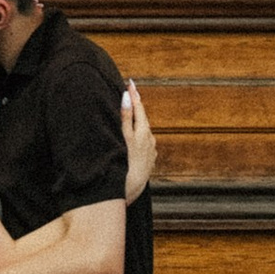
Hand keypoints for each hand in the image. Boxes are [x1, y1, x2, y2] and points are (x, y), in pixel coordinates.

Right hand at [122, 82, 155, 201]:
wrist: (130, 190)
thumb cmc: (125, 164)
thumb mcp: (124, 138)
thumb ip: (125, 117)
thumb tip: (127, 96)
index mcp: (143, 132)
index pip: (139, 108)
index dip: (134, 95)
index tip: (130, 83)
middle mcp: (149, 141)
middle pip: (142, 120)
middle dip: (136, 108)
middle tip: (130, 95)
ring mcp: (150, 152)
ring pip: (143, 133)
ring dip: (136, 123)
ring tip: (129, 116)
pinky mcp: (147, 162)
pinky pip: (142, 144)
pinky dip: (136, 138)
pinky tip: (131, 140)